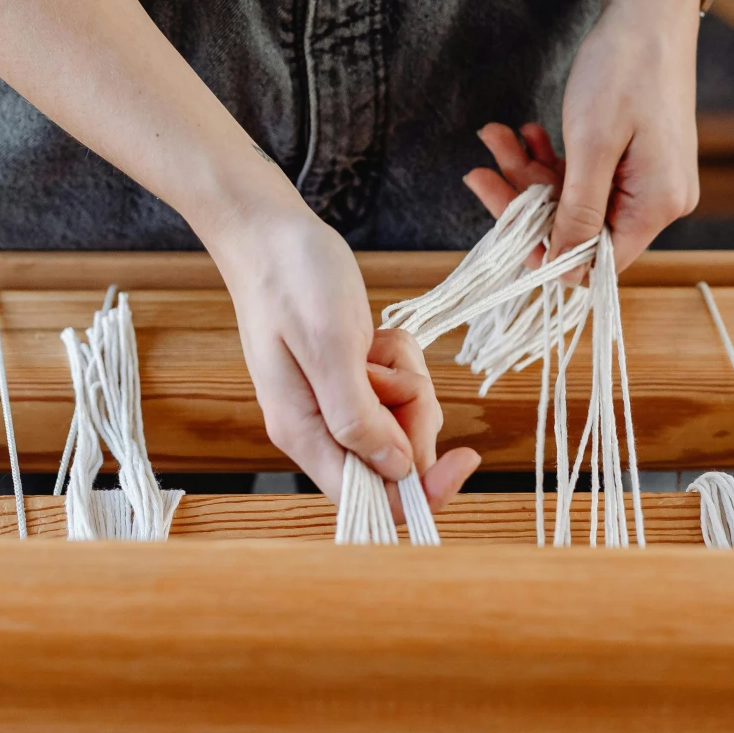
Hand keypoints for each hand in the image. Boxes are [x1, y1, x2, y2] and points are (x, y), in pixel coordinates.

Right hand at [205, 198, 477, 504]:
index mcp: (303, 432)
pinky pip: (397, 388)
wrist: (268, 232)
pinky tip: (375, 334)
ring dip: (407, 381)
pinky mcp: (349, 378)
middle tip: (394, 364)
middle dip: (415, 415)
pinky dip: (400, 360)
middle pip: (396, 459)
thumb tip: (396, 472)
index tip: (465, 457)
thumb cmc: (291, 279)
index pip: (369, 500)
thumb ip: (358, 417)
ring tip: (375, 342)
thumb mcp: (329, 346)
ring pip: (402, 421)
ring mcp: (334, 403)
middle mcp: (318, 428)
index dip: (422, 491)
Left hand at [463, 0, 704, 267]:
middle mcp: (657, 201)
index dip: (542, 247)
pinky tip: (527, 132)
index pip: (593, 260)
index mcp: (657, 205)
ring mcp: (646, 179)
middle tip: (482, 165)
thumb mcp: (593, 142)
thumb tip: (562, 267)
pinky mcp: (634, 159)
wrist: (649, 9)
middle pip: (578, 227)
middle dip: (523, 197)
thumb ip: (578, 209)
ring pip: (574, 197)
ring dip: (529, 171)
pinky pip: (585, 174)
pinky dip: (550, 157)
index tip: (499, 215)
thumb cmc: (624, 67)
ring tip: (497, 135)